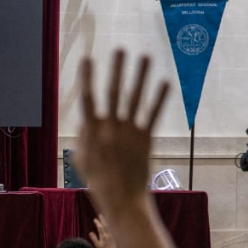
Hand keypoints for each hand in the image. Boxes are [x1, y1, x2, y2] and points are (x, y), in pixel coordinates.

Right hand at [76, 50, 168, 212]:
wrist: (121, 199)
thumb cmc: (98, 181)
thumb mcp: (81, 160)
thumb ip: (82, 138)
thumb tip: (85, 121)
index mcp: (91, 131)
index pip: (88, 99)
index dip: (87, 78)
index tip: (88, 59)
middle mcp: (110, 128)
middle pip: (113, 92)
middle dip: (116, 69)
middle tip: (120, 48)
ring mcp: (129, 132)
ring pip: (135, 98)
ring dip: (139, 75)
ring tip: (144, 56)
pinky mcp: (145, 139)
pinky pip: (153, 114)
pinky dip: (159, 98)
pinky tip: (166, 82)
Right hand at [88, 214, 117, 247]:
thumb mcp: (97, 245)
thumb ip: (94, 238)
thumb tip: (90, 232)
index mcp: (104, 236)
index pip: (100, 227)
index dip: (97, 223)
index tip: (95, 219)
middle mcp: (108, 234)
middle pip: (105, 225)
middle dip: (102, 220)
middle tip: (100, 214)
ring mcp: (110, 235)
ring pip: (107, 226)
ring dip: (104, 222)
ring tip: (102, 218)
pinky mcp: (112, 236)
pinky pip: (108, 229)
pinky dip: (106, 225)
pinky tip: (106, 225)